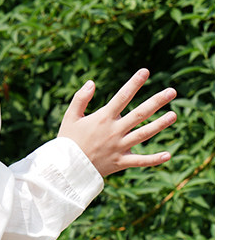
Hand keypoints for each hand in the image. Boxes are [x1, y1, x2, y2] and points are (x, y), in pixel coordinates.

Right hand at [58, 69, 176, 176]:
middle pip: (140, 114)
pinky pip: (140, 161)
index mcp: (103, 118)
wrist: (65, 168)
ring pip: (144, 134)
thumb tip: (92, 82)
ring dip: (160, 125)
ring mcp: (119, 147)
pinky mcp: (120, 162)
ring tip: (174, 115)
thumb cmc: (67, 141)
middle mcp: (114, 131)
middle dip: (157, 101)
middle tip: (172, 91)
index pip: (122, 97)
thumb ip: (80, 99)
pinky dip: (154, 159)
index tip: (145, 71)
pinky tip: (168, 154)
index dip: (134, 83)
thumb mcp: (69, 117)